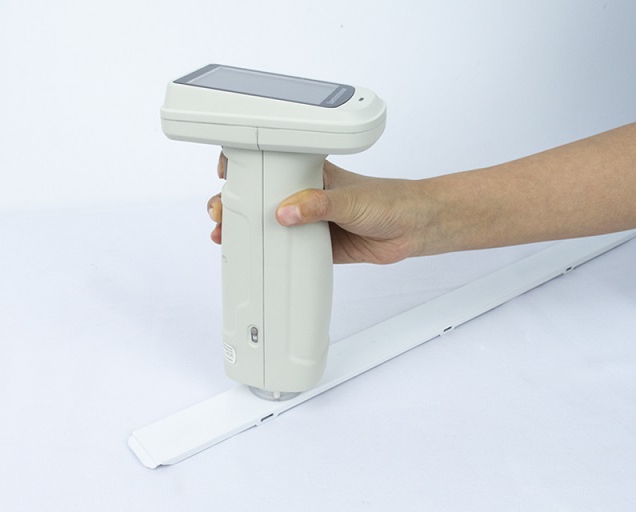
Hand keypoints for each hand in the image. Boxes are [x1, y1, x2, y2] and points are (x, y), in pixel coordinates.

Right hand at [207, 153, 426, 263]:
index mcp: (310, 172)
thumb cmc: (388, 201)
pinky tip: (252, 255)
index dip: (244, 168)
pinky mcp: (316, 244)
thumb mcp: (350, 199)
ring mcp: (308, 221)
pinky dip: (268, 253)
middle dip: (235, 203)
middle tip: (221, 212)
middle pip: (261, 196)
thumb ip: (318, 205)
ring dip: (245, 229)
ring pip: (268, 224)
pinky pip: (286, 249)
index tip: (226, 175)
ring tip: (224, 234)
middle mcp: (304, 194)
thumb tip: (286, 212)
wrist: (413, 228)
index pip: (270, 164)